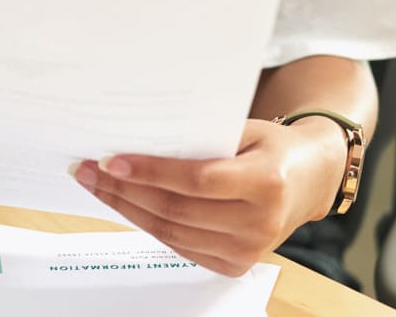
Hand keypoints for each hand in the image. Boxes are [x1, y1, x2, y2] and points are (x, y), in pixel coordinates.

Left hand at [72, 118, 346, 275]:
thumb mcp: (243, 130)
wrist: (309, 179)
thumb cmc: (269, 146)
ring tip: (95, 185)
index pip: (196, 180)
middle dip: (123, 190)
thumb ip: (199, 139)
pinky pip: (180, 246)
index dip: (150, 172)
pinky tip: (124, 204)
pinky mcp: (235, 265)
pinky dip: (147, 225)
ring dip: (126, 209)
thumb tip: (134, 139)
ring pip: (171, 232)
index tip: (110, 160)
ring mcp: (248, 250)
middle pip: (176, 209)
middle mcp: (259, 222)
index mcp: (265, 182)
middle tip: (86, 169)